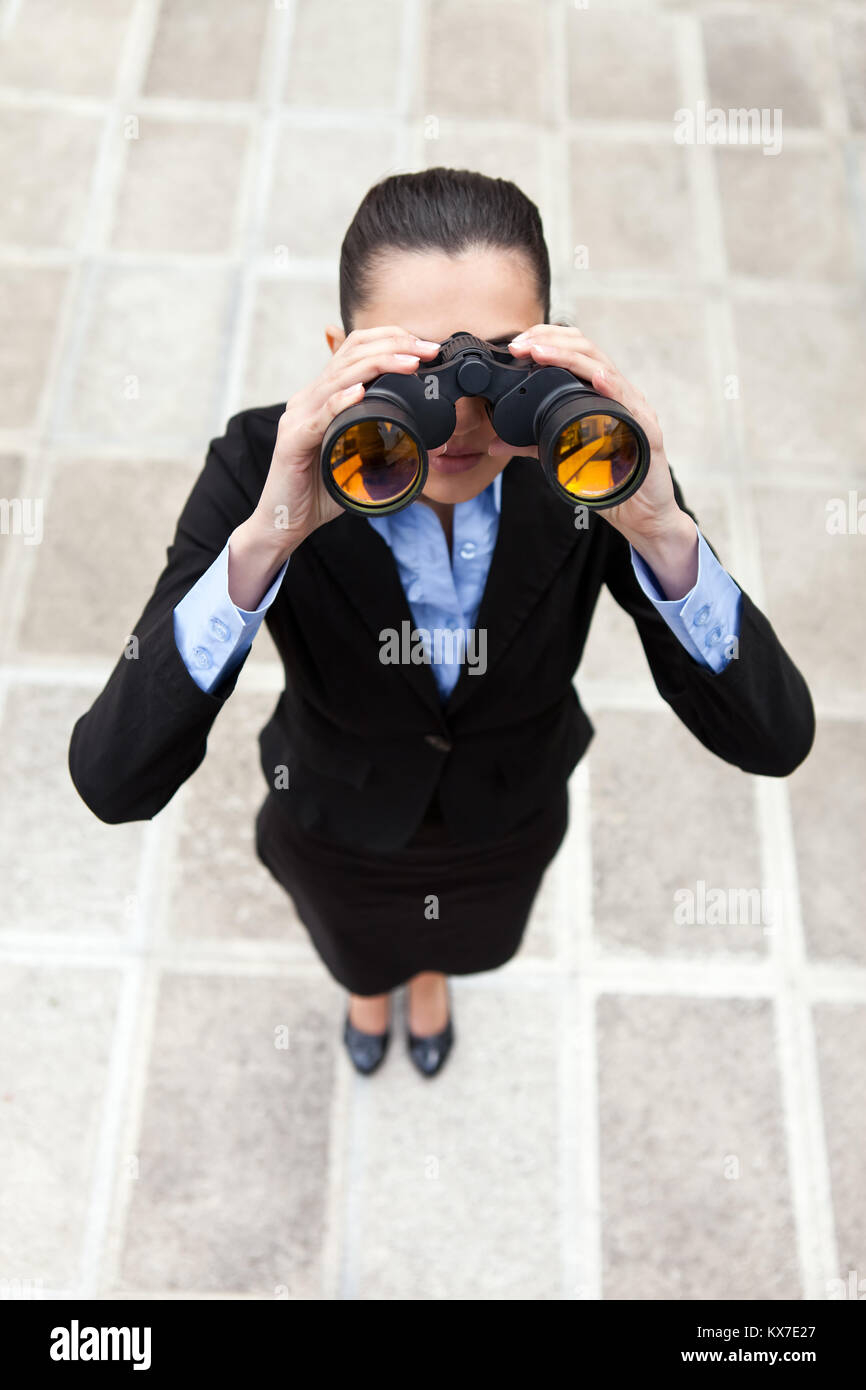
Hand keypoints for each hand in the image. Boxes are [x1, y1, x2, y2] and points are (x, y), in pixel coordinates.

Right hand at [248, 324, 441, 555]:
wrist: (285, 522)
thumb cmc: (322, 491)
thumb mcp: (360, 459)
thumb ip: (384, 444)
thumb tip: (426, 443)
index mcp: (323, 397)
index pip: (355, 350)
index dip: (391, 340)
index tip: (425, 348)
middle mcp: (308, 399)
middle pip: (350, 354)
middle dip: (393, 345)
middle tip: (426, 350)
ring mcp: (298, 417)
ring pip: (338, 378)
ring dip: (377, 365)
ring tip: (408, 363)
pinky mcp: (292, 441)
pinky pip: (319, 416)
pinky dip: (340, 401)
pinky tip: (359, 393)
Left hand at [490, 322, 682, 547]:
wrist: (642, 515)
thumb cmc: (609, 483)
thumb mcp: (562, 458)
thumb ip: (532, 445)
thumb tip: (496, 443)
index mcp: (600, 395)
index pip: (575, 352)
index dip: (546, 341)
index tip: (517, 345)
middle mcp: (619, 394)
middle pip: (588, 350)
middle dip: (551, 341)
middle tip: (521, 345)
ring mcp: (635, 409)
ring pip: (604, 368)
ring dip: (570, 357)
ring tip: (541, 352)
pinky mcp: (648, 431)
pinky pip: (629, 404)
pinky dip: (611, 387)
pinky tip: (595, 378)